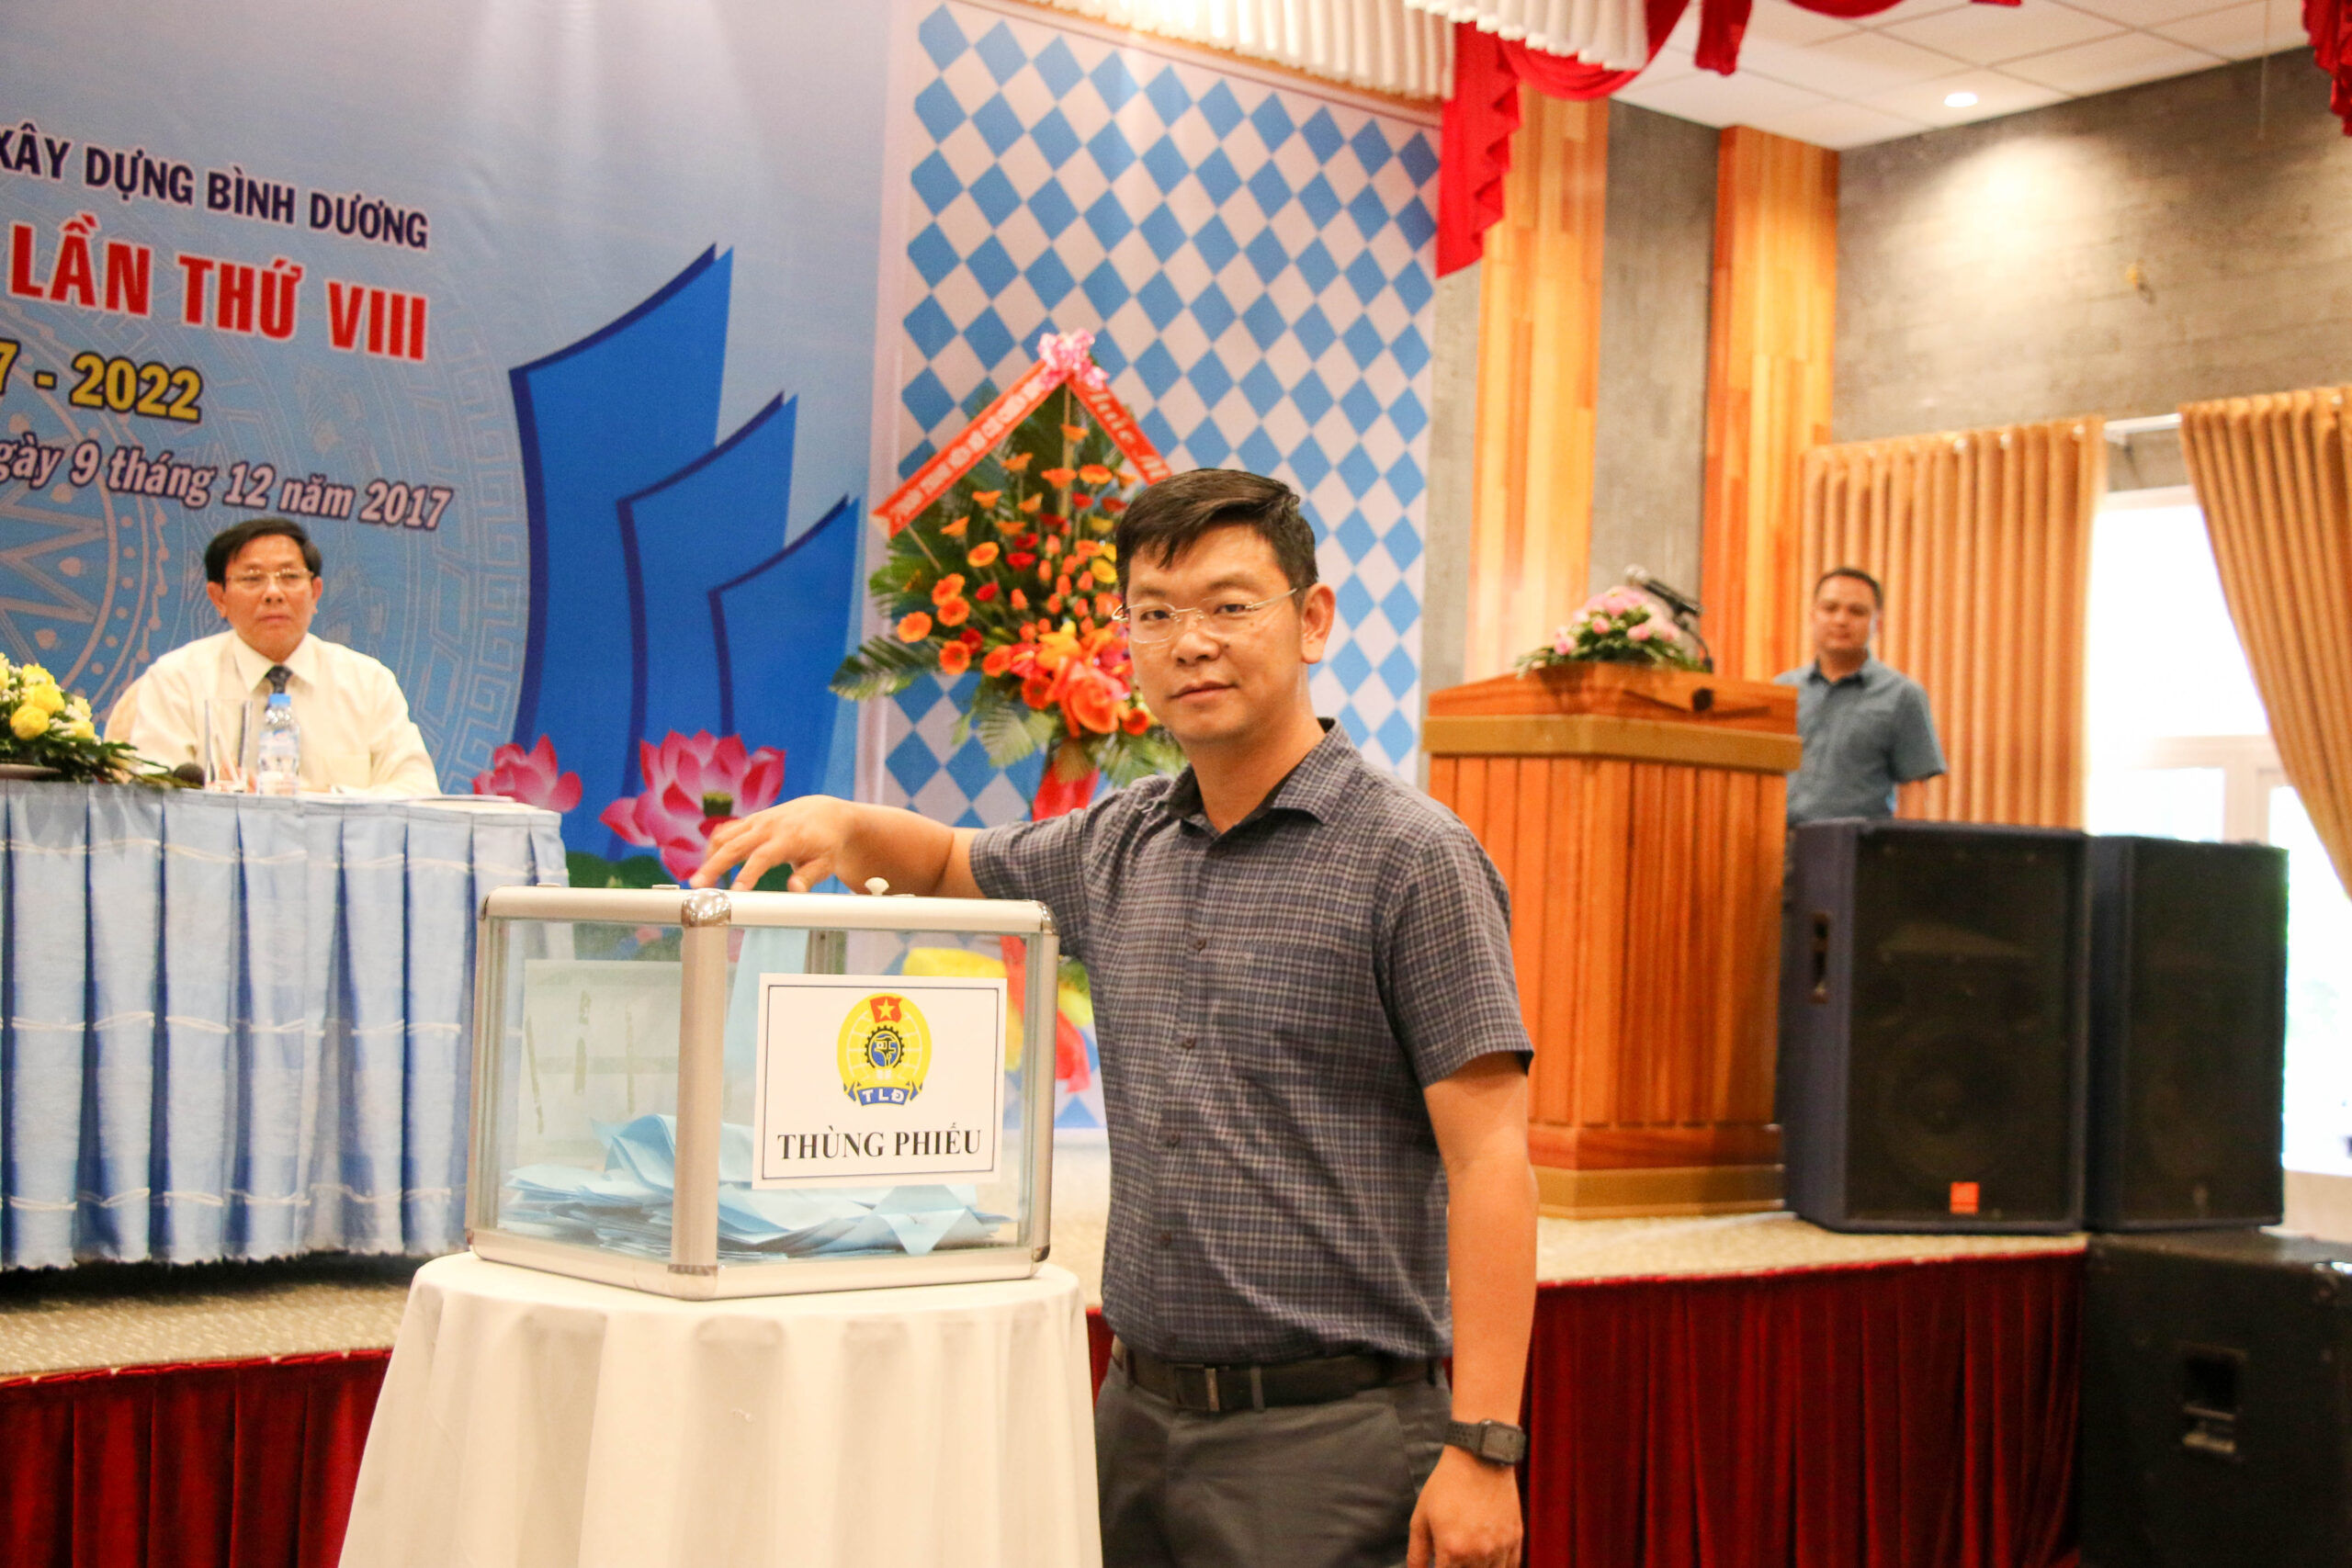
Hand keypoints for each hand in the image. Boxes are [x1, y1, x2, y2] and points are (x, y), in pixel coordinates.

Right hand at [691, 797, 856, 890]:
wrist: (826, 815)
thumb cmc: (826, 844)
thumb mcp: (825, 863)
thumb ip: (809, 877)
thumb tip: (795, 890)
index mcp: (788, 838)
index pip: (762, 857)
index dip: (747, 874)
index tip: (735, 892)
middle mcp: (768, 827)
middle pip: (734, 846)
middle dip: (713, 865)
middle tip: (697, 885)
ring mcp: (757, 821)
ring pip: (724, 836)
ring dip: (709, 857)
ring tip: (700, 880)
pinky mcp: (750, 820)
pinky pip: (726, 832)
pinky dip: (714, 847)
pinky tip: (709, 865)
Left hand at [1407, 1446, 1521, 1567]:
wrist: (1478, 1457)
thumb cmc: (1446, 1485)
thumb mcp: (1421, 1518)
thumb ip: (1417, 1553)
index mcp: (1452, 1549)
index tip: (1440, 1564)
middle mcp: (1479, 1553)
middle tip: (1453, 1559)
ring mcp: (1500, 1547)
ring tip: (1469, 1558)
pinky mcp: (1516, 1537)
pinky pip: (1511, 1566)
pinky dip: (1499, 1566)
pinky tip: (1488, 1559)